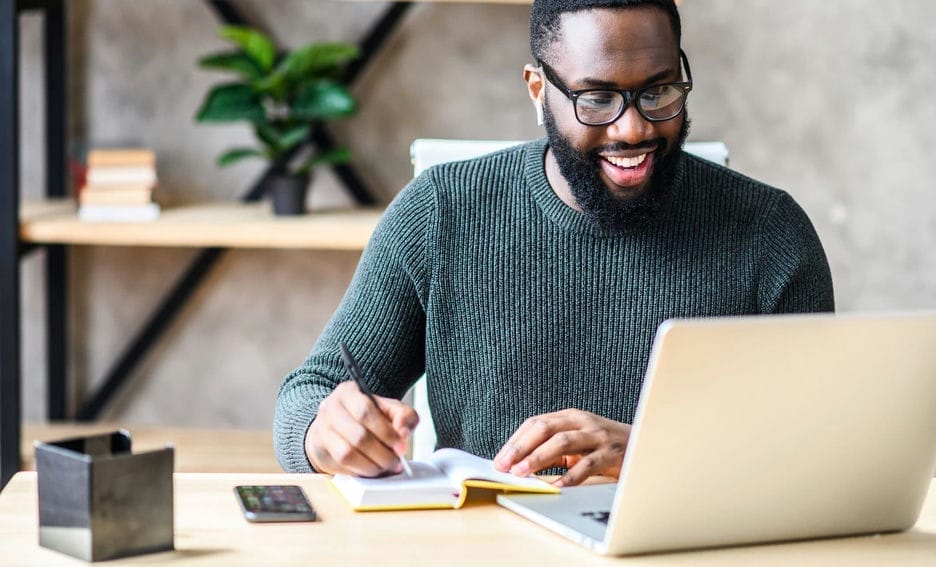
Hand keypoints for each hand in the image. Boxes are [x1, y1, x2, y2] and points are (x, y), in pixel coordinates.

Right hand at [305, 381, 418, 476]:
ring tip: (385, 467)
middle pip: (358, 436)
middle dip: (382, 454)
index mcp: (348, 392)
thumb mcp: (389, 409)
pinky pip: (341, 465)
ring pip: (348, 453)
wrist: (338, 425)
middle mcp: (331, 408)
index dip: (386, 432)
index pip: (365, 411)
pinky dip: (360, 470)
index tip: (401, 446)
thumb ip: (404, 416)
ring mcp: (322, 429)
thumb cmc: (367, 417)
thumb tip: (403, 432)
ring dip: (371, 465)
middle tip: (395, 462)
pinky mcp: (319, 449)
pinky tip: (371, 469)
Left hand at [492, 409, 631, 486]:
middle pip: (545, 428)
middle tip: (505, 466)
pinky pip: (588, 464)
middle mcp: (583, 421)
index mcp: (570, 416)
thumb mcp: (578, 442)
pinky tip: (558, 487)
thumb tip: (521, 465)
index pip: (536, 423)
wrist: (648, 445)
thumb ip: (554, 449)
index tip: (499, 460)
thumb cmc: (606, 447)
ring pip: (563, 441)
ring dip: (538, 458)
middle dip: (521, 447)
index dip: (515, 441)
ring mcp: (598, 435)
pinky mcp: (612, 453)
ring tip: (523, 473)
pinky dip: (571, 476)